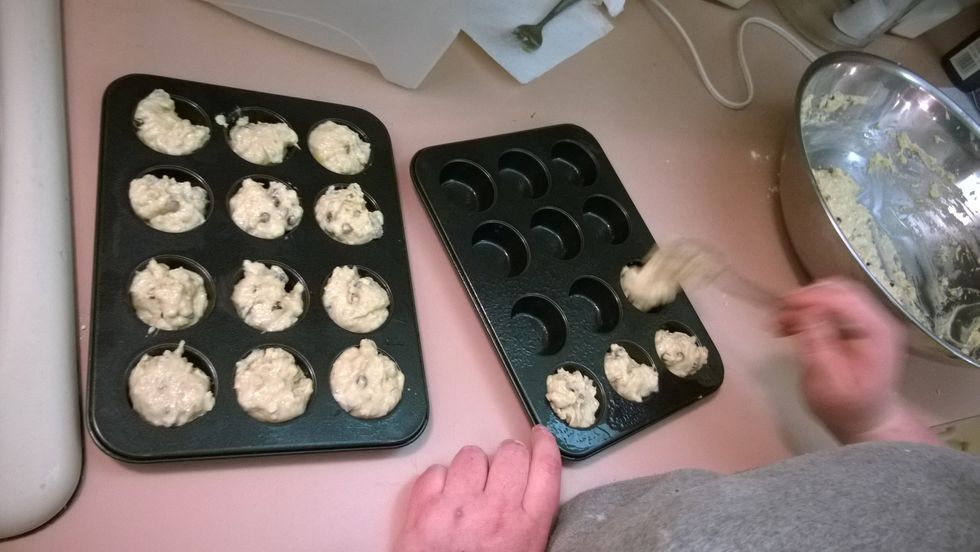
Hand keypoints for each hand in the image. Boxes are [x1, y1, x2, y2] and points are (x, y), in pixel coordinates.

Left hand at [395, 425, 561, 551]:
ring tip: (467, 491)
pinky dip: (438, 482)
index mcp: (528, 528)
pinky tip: (441, 501)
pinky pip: (435, 471)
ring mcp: (457, 507)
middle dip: (506, 458)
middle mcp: (496, 510)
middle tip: (500, 474)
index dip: (545, 445)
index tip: (538, 436)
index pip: (546, 468)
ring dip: (471, 468)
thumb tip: (532, 490)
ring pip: (470, 455)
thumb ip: (532, 523)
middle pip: (510, 453)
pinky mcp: (422, 509)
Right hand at [776, 278, 938, 444]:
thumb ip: (818, 343)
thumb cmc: (845, 408)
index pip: (843, 300)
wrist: (867, 423)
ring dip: (807, 303)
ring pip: (836, 295)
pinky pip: (836, 306)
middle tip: (779, 315)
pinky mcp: (861, 327)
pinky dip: (812, 310)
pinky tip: (795, 325)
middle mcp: (879, 321)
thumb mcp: (826, 381)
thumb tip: (806, 311)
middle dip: (806, 298)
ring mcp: (872, 322)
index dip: (810, 298)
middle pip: (841, 290)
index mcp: (876, 332)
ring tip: (782, 322)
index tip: (782, 308)